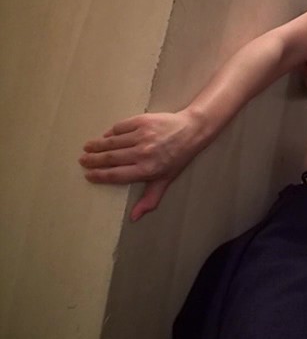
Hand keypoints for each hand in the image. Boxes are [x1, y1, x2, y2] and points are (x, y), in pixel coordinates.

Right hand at [79, 110, 203, 220]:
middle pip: (110, 158)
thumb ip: (150, 198)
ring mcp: (142, 135)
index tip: (88, 175)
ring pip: (112, 142)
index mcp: (147, 169)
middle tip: (82, 160)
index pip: (116, 175)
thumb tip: (134, 218)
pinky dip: (110, 132)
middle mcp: (143, 153)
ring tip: (87, 148)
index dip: (99, 176)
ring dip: (97, 145)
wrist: (191, 130)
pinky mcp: (142, 120)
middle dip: (93, 160)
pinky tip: (105, 136)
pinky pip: (120, 127)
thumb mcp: (166, 180)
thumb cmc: (178, 157)